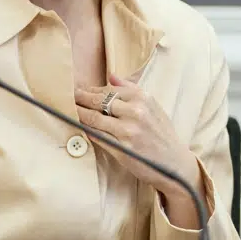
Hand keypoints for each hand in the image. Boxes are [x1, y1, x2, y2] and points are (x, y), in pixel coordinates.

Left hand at [76, 74, 201, 222]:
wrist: (174, 163)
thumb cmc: (162, 135)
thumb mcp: (153, 107)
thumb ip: (132, 90)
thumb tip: (110, 76)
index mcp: (143, 98)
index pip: (108, 89)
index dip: (89, 90)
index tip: (78, 90)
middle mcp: (136, 111)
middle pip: (98, 101)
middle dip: (79, 99)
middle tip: (66, 97)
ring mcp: (128, 130)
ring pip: (93, 118)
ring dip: (77, 113)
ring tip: (67, 110)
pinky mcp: (122, 148)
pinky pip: (96, 136)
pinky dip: (85, 130)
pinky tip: (78, 126)